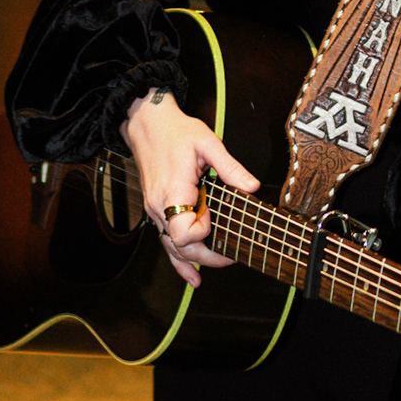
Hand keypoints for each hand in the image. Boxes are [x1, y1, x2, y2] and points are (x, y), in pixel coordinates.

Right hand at [122, 89, 256, 287]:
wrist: (148, 124)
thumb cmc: (176, 132)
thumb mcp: (208, 143)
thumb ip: (230, 167)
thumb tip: (252, 187)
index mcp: (173, 191)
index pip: (183, 231)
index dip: (203, 233)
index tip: (216, 220)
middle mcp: (159, 206)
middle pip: (180, 246)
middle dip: (206, 256)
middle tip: (231, 257)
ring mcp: (155, 210)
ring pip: (171, 248)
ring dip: (192, 262)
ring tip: (207, 276)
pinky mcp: (156, 210)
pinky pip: (166, 240)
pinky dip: (177, 260)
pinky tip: (190, 275)